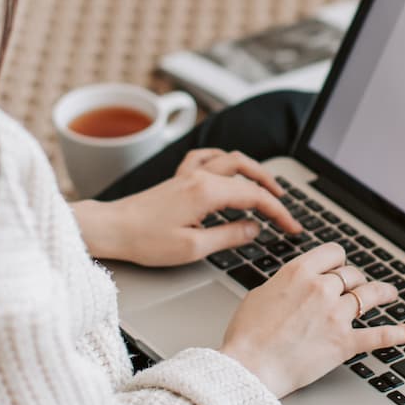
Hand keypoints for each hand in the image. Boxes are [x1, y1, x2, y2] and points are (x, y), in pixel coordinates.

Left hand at [72, 148, 302, 267]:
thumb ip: (229, 236)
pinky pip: (207, 157)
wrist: (111, 229)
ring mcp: (188, 174)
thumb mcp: (193, 247)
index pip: (255, 197)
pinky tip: (228, 167)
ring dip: (253, 170)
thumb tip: (253, 229)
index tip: (292, 227)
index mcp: (207, 192)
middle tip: (286, 207)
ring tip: (267, 186)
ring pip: (231, 159)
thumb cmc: (145, 240)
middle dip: (272, 187)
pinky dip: (224, 159)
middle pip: (248, 172)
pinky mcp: (178, 179)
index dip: (279, 212)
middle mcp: (200, 176)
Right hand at [220, 241, 404, 398]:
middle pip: (352, 274)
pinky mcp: (345, 342)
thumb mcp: (260, 294)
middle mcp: (322, 288)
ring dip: (383, 292)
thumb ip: (286, 283)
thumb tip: (296, 283)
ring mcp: (337, 315)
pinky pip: (383, 334)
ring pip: (370, 294)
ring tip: (391, 293)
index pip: (334, 253)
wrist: (249, 367)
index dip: (338, 261)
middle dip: (354, 281)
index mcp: (299, 272)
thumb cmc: (247, 335)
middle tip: (356, 288)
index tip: (339, 267)